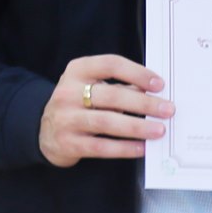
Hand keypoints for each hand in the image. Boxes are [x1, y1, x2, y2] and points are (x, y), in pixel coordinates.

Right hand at [38, 54, 172, 166]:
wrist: (44, 132)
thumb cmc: (78, 105)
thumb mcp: (92, 87)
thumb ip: (120, 87)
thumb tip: (156, 93)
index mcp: (78, 71)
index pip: (110, 64)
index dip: (137, 73)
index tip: (159, 84)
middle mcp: (68, 92)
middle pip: (112, 96)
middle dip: (144, 103)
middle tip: (168, 110)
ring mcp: (66, 118)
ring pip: (107, 121)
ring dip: (137, 126)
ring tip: (159, 130)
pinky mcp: (68, 143)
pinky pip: (101, 146)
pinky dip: (124, 148)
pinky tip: (142, 148)